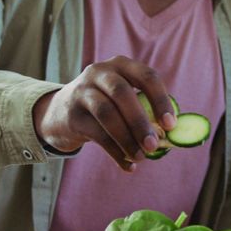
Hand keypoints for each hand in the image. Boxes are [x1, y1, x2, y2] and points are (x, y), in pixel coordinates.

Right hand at [32, 55, 176, 171]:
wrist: (60, 112)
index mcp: (121, 65)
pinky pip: (97, 134)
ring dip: (127, 138)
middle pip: (123, 94)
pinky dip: (115, 152)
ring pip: (107, 113)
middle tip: (154, 145)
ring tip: (141, 157)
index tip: (170, 125)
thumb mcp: (123, 99)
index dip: (161, 100)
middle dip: (140, 121)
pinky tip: (128, 165)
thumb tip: (170, 136)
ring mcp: (82, 91)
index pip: (147, 76)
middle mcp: (100, 72)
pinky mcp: (71, 114)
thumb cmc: (106, 105)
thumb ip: (145, 111)